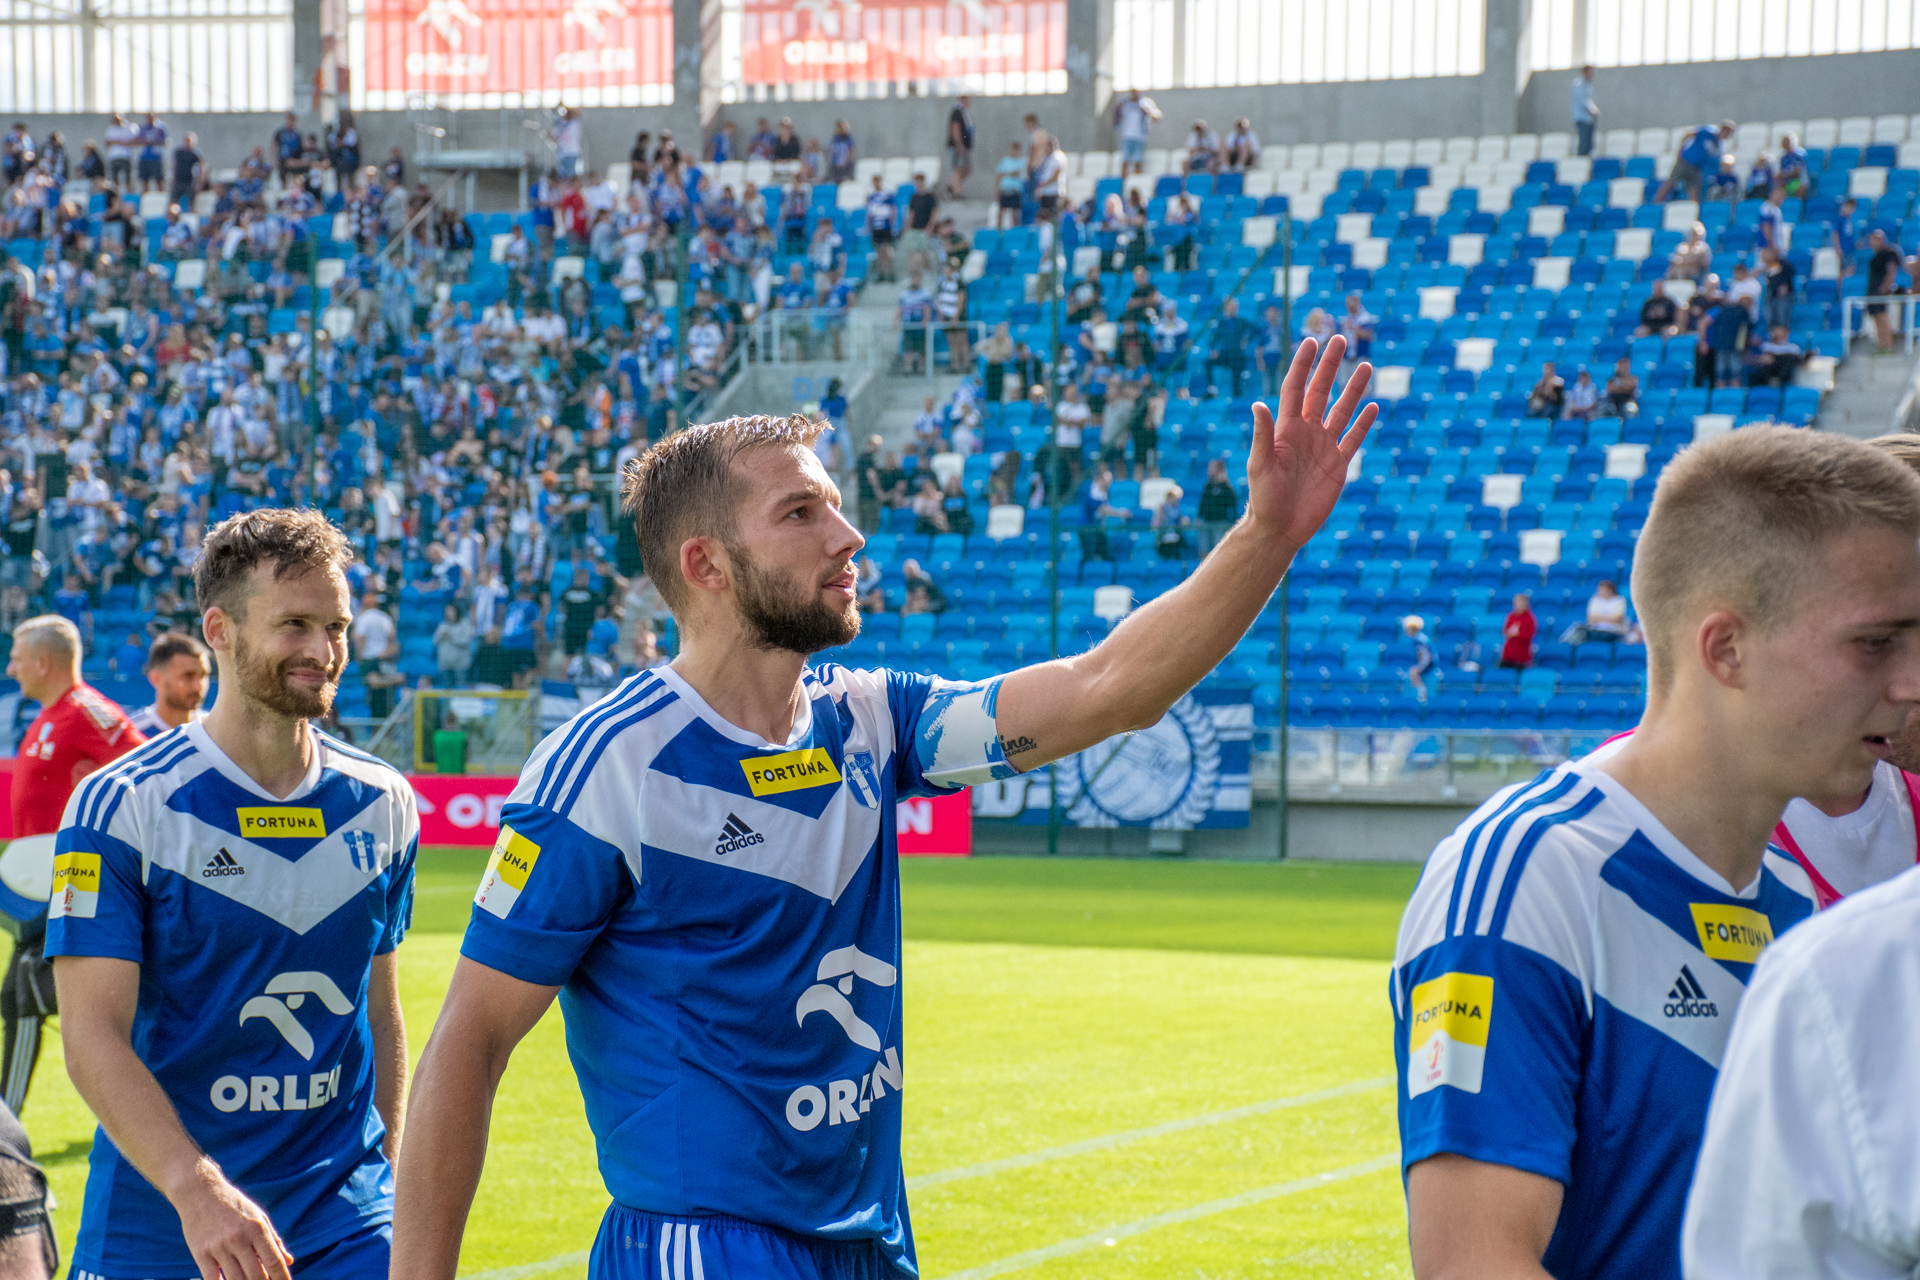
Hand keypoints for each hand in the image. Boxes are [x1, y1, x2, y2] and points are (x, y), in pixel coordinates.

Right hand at [173, 1159, 293, 1279]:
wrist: (200, 1192)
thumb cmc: (233, 1206)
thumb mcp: (258, 1217)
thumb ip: (273, 1239)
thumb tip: (288, 1261)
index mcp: (256, 1228)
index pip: (273, 1260)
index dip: (282, 1277)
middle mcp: (239, 1238)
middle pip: (256, 1274)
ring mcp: (218, 1247)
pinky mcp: (200, 1253)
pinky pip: (212, 1279)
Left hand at [1247, 333, 1374, 551]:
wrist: (1280, 528)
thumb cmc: (1264, 498)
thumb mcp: (1260, 465)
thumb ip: (1262, 435)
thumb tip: (1258, 404)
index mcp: (1286, 429)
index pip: (1296, 388)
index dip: (1303, 365)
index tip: (1312, 342)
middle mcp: (1306, 433)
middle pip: (1321, 392)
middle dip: (1330, 366)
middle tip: (1340, 339)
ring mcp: (1324, 448)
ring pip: (1342, 411)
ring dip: (1353, 389)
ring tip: (1365, 366)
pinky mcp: (1338, 466)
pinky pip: (1353, 439)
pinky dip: (1363, 424)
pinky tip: (1372, 406)